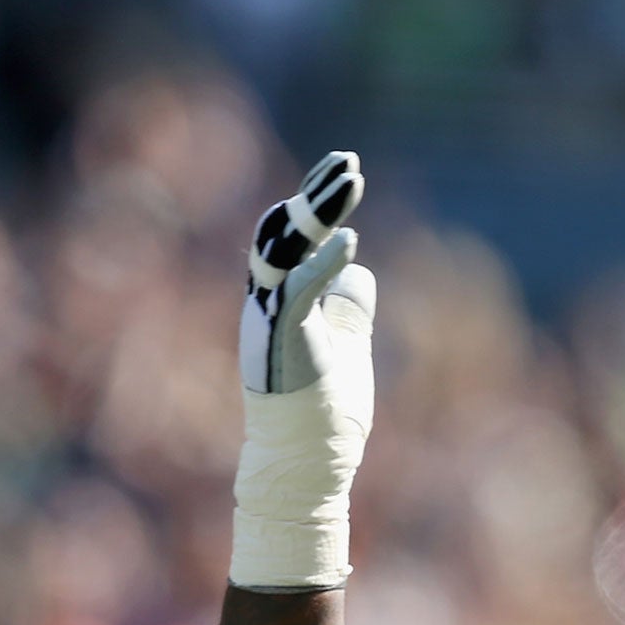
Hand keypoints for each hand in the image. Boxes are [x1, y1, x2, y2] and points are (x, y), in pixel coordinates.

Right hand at [239, 150, 371, 394]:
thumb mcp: (348, 347)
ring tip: (349, 180)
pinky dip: (322, 265)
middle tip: (348, 160)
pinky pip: (298, 293)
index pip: (293, 237)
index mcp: (282, 300)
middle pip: (284, 231)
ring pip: (283, 250)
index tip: (343, 170)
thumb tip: (357, 268)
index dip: (315, 200)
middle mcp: (267, 302)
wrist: (304, 464)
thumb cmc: (325, 413)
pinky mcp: (282, 341)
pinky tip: (350, 242)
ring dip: (317, 212)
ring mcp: (270, 319)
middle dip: (315, 193)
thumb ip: (348, 308)